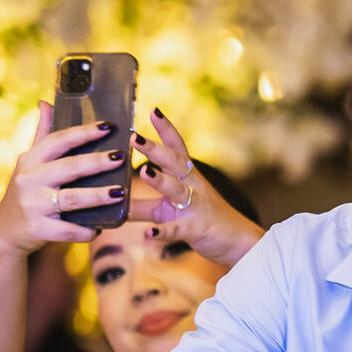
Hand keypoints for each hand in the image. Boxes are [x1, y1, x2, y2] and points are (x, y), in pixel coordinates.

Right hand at [0, 103, 125, 254]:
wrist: (4, 229)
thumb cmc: (27, 191)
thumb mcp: (30, 162)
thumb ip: (42, 135)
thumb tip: (46, 102)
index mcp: (31, 160)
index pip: (59, 141)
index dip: (84, 132)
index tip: (109, 126)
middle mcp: (30, 179)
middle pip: (69, 168)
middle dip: (97, 162)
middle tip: (122, 157)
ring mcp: (34, 205)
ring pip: (72, 199)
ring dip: (98, 196)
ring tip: (120, 193)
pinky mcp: (39, 229)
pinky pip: (69, 230)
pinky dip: (86, 230)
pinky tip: (102, 227)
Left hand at [128, 107, 263, 266]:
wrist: (239, 241)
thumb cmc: (204, 219)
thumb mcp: (174, 205)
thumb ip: (144, 200)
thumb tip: (113, 196)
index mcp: (188, 176)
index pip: (177, 147)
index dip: (166, 129)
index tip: (153, 110)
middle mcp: (192, 186)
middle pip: (174, 163)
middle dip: (155, 149)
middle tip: (135, 137)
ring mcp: (194, 206)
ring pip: (176, 190)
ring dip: (160, 181)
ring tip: (144, 172)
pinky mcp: (194, 229)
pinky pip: (176, 229)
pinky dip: (162, 232)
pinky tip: (148, 234)